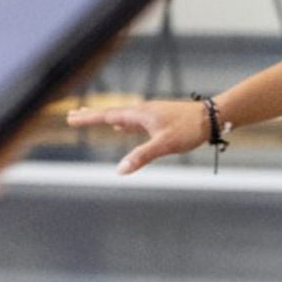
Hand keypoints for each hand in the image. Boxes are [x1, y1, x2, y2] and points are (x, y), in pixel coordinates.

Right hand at [63, 100, 209, 173]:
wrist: (210, 117)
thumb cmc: (189, 129)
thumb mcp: (164, 145)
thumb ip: (141, 156)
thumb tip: (119, 170)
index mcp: (140, 114)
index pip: (108, 116)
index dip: (89, 118)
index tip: (70, 118)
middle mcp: (142, 111)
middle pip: (111, 113)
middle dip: (91, 115)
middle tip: (72, 115)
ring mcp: (150, 114)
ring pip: (121, 116)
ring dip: (105, 118)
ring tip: (91, 118)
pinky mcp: (158, 119)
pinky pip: (132, 121)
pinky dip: (121, 123)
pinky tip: (121, 128)